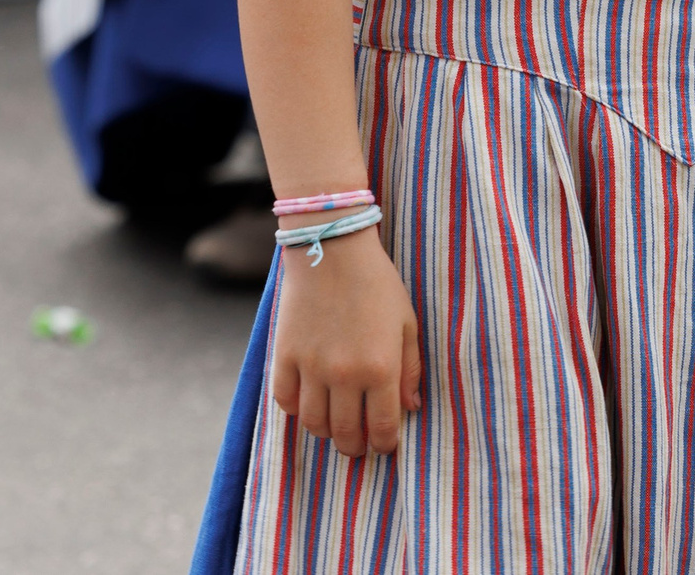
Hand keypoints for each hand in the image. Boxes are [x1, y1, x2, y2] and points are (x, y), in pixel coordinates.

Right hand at [270, 225, 423, 456]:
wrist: (331, 247)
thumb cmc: (376, 283)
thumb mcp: (406, 323)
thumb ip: (410, 369)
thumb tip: (410, 409)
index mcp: (380, 368)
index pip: (381, 429)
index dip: (384, 445)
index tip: (384, 444)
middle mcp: (344, 374)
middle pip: (345, 434)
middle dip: (355, 446)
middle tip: (358, 443)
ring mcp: (310, 366)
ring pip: (314, 424)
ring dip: (325, 432)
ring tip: (334, 425)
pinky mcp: (284, 354)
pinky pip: (285, 401)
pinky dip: (296, 409)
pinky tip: (308, 403)